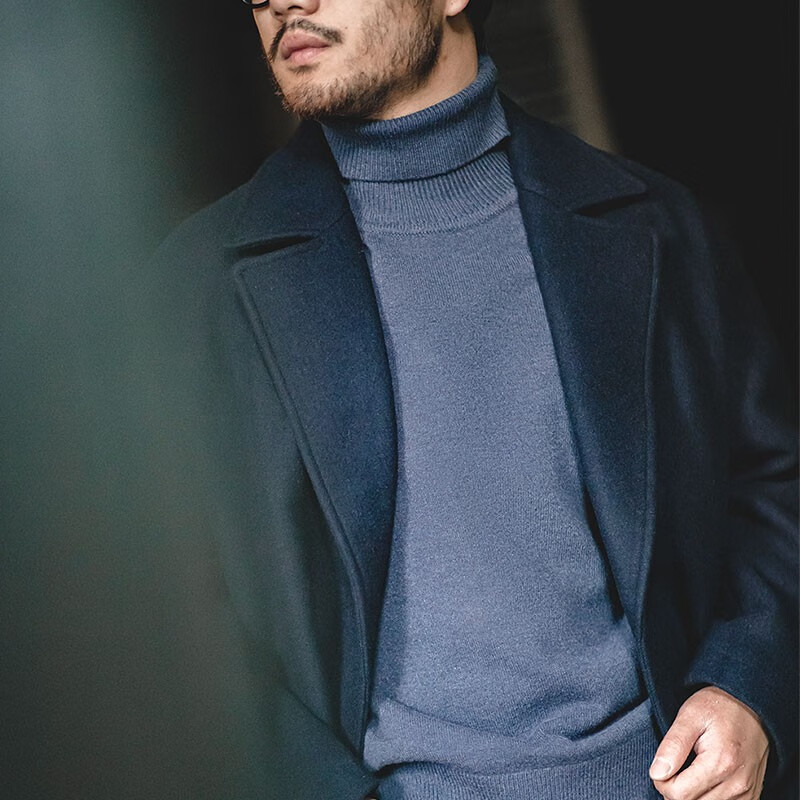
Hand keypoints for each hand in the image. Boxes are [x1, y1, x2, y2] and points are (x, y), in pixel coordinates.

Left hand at [649, 686, 768, 799]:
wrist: (751, 706)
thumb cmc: (717, 707)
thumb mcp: (689, 715)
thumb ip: (672, 745)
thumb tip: (657, 773)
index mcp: (720, 763)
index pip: (679, 795)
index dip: (661, 782)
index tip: (662, 765)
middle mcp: (737, 784)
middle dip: (675, 789)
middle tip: (675, 765)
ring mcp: (747, 793)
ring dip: (692, 794)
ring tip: (690, 769)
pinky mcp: (751, 796)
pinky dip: (707, 798)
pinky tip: (703, 779)